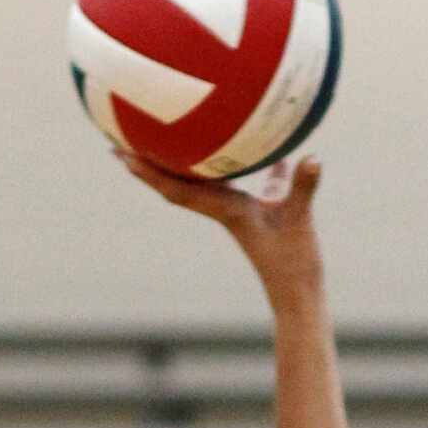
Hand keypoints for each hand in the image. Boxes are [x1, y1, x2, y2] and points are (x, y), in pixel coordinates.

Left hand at [116, 152, 325, 297]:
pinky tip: (235, 133)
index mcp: (225, 210)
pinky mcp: (250, 210)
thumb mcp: (300, 221)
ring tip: (151, 138)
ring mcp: (233, 209)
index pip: (178, 189)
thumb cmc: (294, 264)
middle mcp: (222, 208)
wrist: (296, 294)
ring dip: (172, 162)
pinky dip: (226, 157)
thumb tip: (311, 157)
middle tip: (116, 142)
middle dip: (146, 164)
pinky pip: (230, 177)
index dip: (151, 173)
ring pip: (196, 180)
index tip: (123, 155)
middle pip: (174, 183)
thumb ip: (302, 188)